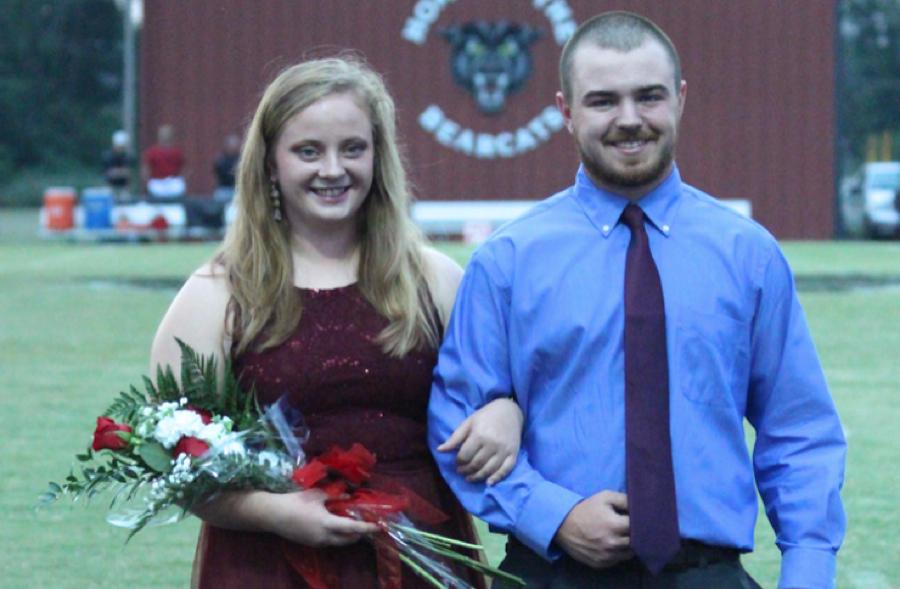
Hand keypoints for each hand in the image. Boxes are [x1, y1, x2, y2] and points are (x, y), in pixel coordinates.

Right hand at [263, 489, 378, 546]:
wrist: (274, 515)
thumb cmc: (296, 502)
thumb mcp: (317, 495)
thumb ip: (335, 496)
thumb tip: (348, 496)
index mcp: (328, 524)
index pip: (353, 528)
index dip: (368, 527)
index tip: (379, 527)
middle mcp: (325, 537)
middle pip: (348, 539)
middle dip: (359, 534)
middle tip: (365, 524)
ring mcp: (317, 543)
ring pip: (338, 542)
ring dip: (347, 535)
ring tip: (351, 523)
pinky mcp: (310, 544)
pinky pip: (329, 542)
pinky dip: (336, 536)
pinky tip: (334, 525)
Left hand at [437, 397, 522, 484]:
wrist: (509, 410)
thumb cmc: (486, 416)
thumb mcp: (468, 423)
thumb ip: (455, 438)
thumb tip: (439, 450)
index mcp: (479, 435)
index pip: (465, 455)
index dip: (458, 462)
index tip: (457, 463)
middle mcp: (492, 444)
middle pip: (476, 464)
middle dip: (466, 471)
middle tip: (461, 472)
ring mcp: (504, 450)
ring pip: (489, 470)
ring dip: (477, 477)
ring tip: (470, 478)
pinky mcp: (513, 454)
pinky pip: (505, 470)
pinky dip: (497, 478)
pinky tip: (488, 483)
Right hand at [554, 491, 632, 567]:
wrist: (562, 525)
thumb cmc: (586, 509)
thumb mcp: (604, 497)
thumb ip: (624, 499)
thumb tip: (639, 506)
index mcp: (615, 525)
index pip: (639, 527)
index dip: (640, 522)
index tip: (637, 518)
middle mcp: (613, 543)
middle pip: (636, 542)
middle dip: (636, 534)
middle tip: (631, 528)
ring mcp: (607, 556)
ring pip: (629, 553)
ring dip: (629, 545)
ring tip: (623, 536)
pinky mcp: (601, 564)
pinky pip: (617, 560)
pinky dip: (618, 553)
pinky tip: (614, 544)